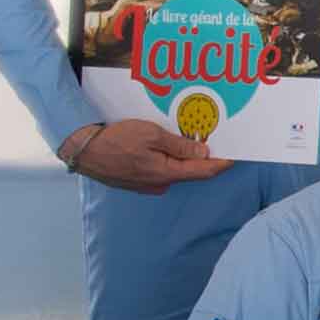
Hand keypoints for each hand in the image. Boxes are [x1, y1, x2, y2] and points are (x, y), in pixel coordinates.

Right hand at [62, 119, 229, 193]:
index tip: (235, 155)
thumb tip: (203, 152)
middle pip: (190, 171)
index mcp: (167, 173)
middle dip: (203, 157)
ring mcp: (149, 185)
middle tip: (213, 140)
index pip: (203, 171)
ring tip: (190, 139)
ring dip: (183, 157)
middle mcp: (160, 183)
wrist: (84, 151)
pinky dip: (168, 159)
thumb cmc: (116, 140)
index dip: (221, 163)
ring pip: (174, 170)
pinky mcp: (138, 181)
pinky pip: (160, 170)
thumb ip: (179, 145)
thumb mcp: (151, 135)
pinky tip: (166, 147)